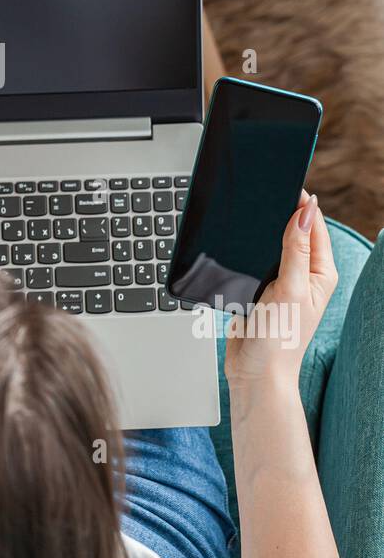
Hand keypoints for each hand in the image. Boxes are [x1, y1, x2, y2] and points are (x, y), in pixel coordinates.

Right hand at [224, 192, 337, 390]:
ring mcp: (282, 283)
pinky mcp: (260, 291)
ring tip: (248, 224)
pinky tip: (237, 250)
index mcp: (320, 273)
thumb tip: (304, 212)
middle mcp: (304, 276)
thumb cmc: (280, 339)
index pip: (314, 226)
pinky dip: (246, 255)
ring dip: (259, 237)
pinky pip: (253, 263)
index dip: (301, 204)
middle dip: (278, 217)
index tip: (285, 184)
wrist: (254, 373)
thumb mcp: (290, 287)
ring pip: (270, 247)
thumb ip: (295, 248)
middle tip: (261, 199)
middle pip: (292, 233)